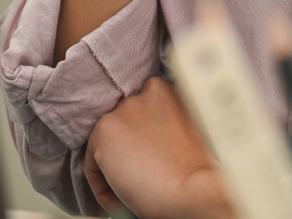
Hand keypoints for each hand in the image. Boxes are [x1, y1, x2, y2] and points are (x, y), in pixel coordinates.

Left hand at [85, 77, 237, 218]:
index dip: (143, 141)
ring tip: (133, 192)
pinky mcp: (104, 131)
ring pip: (108, 146)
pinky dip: (103, 187)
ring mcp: (122, 110)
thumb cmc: (198, 170)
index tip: (149, 163)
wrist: (194, 189)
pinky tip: (122, 201)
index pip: (143, 113)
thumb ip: (166, 124)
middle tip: (141, 178)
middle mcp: (143, 92)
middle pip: (126, 126)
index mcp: (166, 89)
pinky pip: (93, 166)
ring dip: (116, 168)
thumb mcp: (185, 132)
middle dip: (129, 151)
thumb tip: (148, 145)